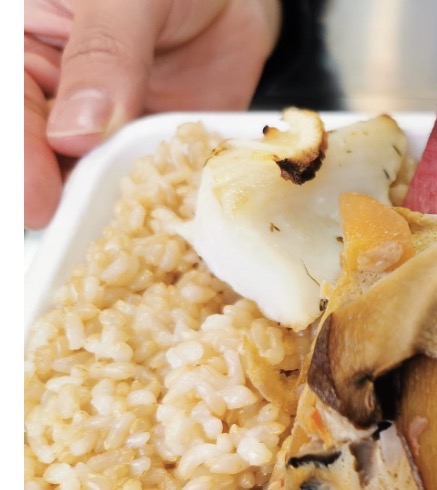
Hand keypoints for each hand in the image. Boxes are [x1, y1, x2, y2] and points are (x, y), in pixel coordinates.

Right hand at [24, 0, 280, 228]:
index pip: (10, 112)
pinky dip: (158, 211)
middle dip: (57, 201)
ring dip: (107, 214)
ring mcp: (100, 135)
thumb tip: (77, 130)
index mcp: (24, 50)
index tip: (37, 201)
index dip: (20, 161)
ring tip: (128, 244)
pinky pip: (147, 192)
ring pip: (88, 186)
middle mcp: (53, 100)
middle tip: (79, 234)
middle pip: (39, 161)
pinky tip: (172, 230)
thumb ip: (103, 53)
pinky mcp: (146, 157)